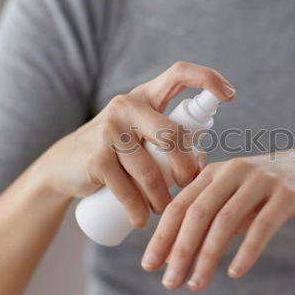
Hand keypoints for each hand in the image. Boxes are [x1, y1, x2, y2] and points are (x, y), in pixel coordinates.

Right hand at [35, 61, 235, 227]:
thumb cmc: (119, 152)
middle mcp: (127, 105)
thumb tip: (204, 166)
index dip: (206, 78)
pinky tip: (143, 221)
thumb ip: (173, 144)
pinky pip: (126, 189)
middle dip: (186, 167)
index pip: (179, 73)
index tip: (230, 95)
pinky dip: (138, 210)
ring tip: (165, 210)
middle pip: (172, 134)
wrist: (64, 165)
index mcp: (147, 95)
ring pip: (151, 170)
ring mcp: (109, 129)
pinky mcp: (96, 156)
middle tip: (189, 185)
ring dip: (163, 199)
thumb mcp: (144, 138)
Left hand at [141, 149, 294, 290]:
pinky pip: (263, 226)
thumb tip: (175, 256)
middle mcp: (234, 172)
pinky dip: (246, 251)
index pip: (179, 205)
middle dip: (179, 250)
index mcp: (214, 172)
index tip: (149, 265)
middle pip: (198, 213)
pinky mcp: (287, 194)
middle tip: (170, 282)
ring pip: (226, 221)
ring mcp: (261, 181)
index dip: (161, 236)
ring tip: (196, 284)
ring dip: (207, 256)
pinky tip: (235, 272)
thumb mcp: (233, 198)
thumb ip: (208, 220)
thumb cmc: (266, 191)